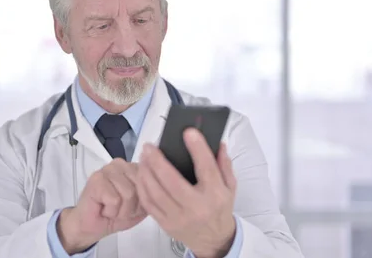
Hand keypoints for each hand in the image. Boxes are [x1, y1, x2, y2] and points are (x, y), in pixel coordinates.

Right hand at [57, 159, 146, 253]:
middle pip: (140, 188)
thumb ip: (150, 196)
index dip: (143, 201)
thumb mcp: (141, 208)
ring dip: (121, 210)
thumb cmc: (113, 215)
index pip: (151, 181)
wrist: (91, 227)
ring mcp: (107, 169)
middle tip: (118, 208)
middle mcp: (121, 164)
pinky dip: (111, 211)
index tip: (130, 206)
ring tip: (111, 209)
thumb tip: (159, 187)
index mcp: (133, 168)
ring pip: (129, 193)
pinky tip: (103, 208)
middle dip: (132, 207)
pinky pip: (115, 199)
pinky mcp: (96, 179)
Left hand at [136, 128, 236, 257]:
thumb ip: (224, 164)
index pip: (206, 169)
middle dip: (157, 161)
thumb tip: (219, 143)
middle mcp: (197, 207)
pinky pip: (149, 204)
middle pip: (172, 181)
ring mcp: (179, 217)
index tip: (189, 132)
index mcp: (215, 195)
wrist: (214, 239)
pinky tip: (141, 174)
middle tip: (150, 146)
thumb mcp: (230, 187)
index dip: (197, 149)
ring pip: (156, 193)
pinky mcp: (166, 224)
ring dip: (146, 172)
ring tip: (144, 157)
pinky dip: (142, 187)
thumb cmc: (219, 209)